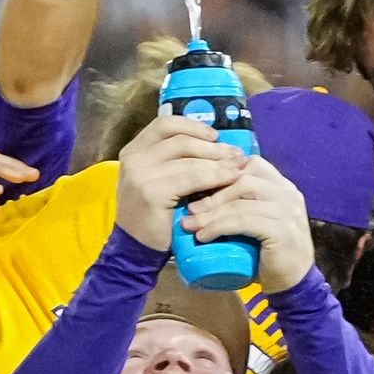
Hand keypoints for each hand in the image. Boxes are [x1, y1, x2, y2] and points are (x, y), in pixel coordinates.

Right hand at [114, 114, 247, 250]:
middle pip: (181, 140)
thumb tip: (214, 144)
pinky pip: (191, 178)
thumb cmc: (154, 215)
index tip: (216, 136)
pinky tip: (231, 179)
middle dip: (213, 146)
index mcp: (133, 150)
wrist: (137, 249)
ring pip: (189, 159)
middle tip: (238, 153)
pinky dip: (215, 176)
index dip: (194, 126)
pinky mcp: (152, 192)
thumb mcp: (158, 180)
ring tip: (240, 166)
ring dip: (219, 161)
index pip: (165, 124)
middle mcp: (133, 158)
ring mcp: (140, 175)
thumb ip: (174, 161)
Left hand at [180, 156, 315, 292]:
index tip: (199, 186)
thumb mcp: (256, 219)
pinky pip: (244, 221)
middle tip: (190, 209)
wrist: (292, 283)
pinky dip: (219, 227)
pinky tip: (204, 237)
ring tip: (191, 225)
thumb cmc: (267, 251)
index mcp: (282, 187)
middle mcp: (288, 194)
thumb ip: (242, 201)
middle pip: (243, 178)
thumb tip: (200, 190)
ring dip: (211, 213)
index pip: (251, 164)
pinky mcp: (282, 230)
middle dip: (212, 193)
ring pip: (241, 201)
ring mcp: (288, 212)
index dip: (222, 171)